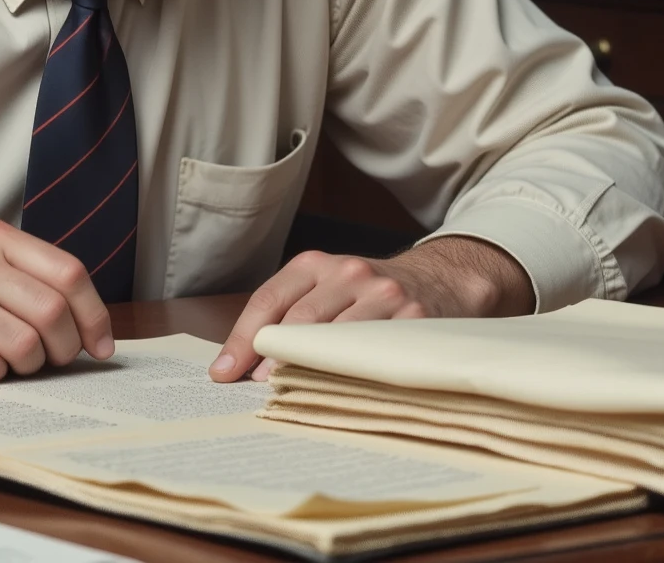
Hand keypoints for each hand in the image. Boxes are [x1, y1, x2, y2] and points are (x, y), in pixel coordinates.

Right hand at [0, 217, 114, 381]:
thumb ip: (22, 275)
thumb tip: (86, 321)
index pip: (68, 272)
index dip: (94, 315)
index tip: (100, 345)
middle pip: (52, 312)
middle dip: (64, 348)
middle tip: (53, 360)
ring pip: (24, 344)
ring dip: (29, 366)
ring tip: (13, 363)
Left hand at [209, 235, 534, 382]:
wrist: (440, 280)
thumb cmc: (368, 295)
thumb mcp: (326, 288)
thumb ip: (288, 316)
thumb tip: (239, 366)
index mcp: (316, 265)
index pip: (270, 300)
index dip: (243, 339)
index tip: (223, 373)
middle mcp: (349, 273)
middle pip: (301, 319)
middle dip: (275, 359)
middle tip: (258, 392)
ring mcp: (385, 295)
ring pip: (339, 337)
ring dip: (313, 372)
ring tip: (293, 398)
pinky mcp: (416, 318)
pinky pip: (378, 354)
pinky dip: (356, 378)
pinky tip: (342, 397)